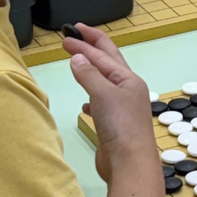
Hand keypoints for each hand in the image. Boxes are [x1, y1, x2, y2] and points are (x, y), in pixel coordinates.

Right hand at [63, 24, 157, 184]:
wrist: (129, 162)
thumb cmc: (120, 125)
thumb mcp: (102, 93)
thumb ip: (88, 74)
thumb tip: (78, 58)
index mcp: (128, 79)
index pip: (103, 54)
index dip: (84, 42)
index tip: (66, 34)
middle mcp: (128, 90)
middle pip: (108, 62)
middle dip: (92, 48)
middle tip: (75, 34)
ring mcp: (122, 107)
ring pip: (104, 82)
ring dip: (91, 71)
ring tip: (77, 64)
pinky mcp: (114, 124)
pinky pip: (101, 104)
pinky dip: (91, 99)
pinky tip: (84, 104)